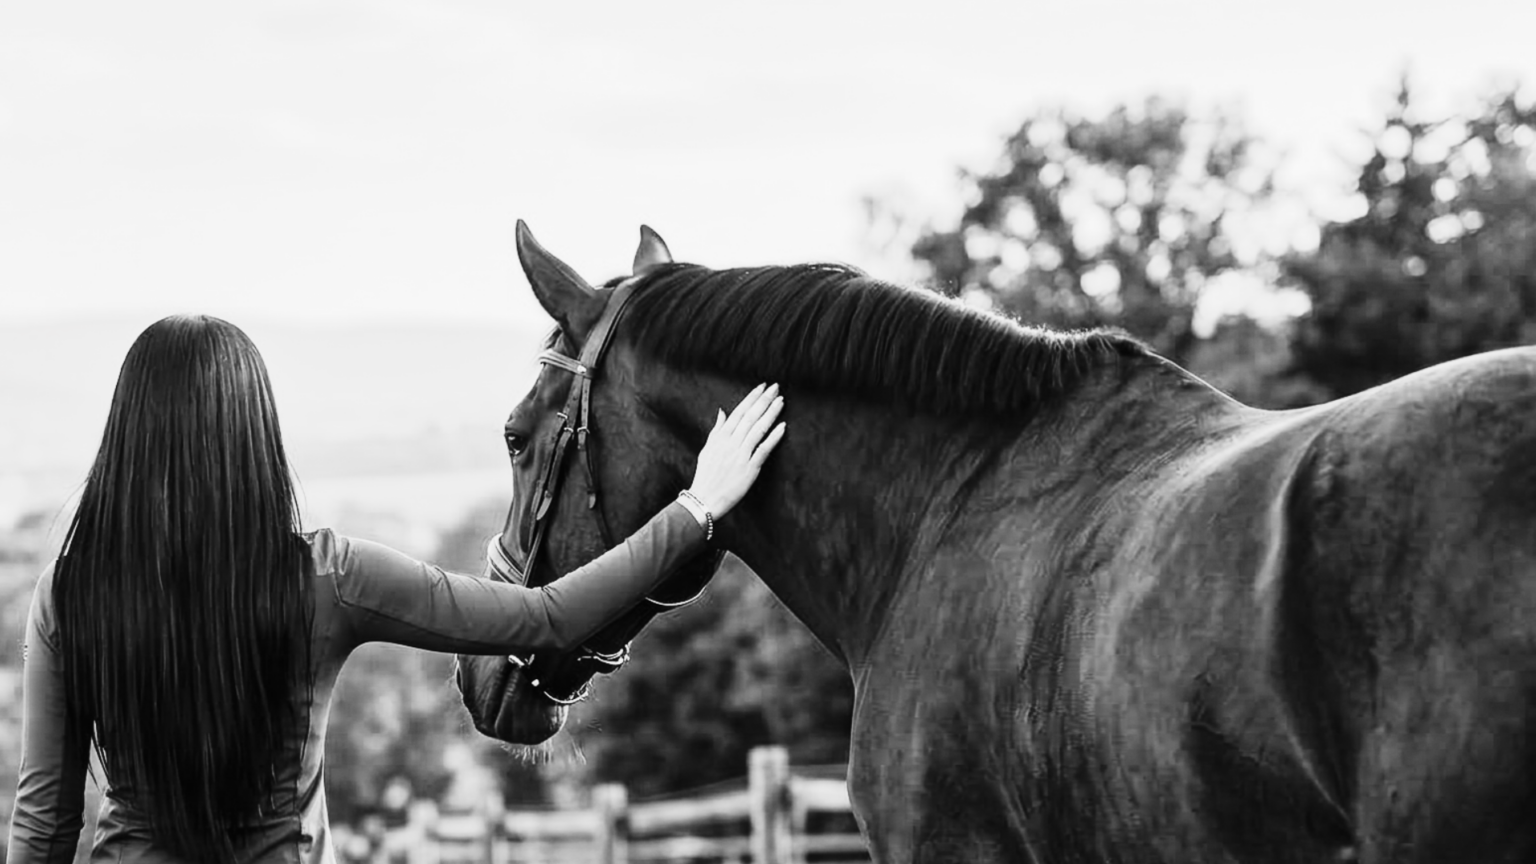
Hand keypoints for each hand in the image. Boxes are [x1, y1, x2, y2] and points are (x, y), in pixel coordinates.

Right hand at [687, 383, 786, 517]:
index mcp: (720, 437)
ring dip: (771, 414)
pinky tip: (782, 427)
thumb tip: (722, 411)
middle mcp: (731, 443)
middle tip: (776, 387)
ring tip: (781, 401)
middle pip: (750, 417)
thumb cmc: (706, 475)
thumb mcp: (707, 449)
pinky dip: (773, 438)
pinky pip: (763, 450)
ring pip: (758, 430)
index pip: (738, 412)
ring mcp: (741, 455)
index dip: (751, 398)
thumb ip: (716, 429)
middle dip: (764, 400)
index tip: (761, 387)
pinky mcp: (749, 469)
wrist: (705, 498)